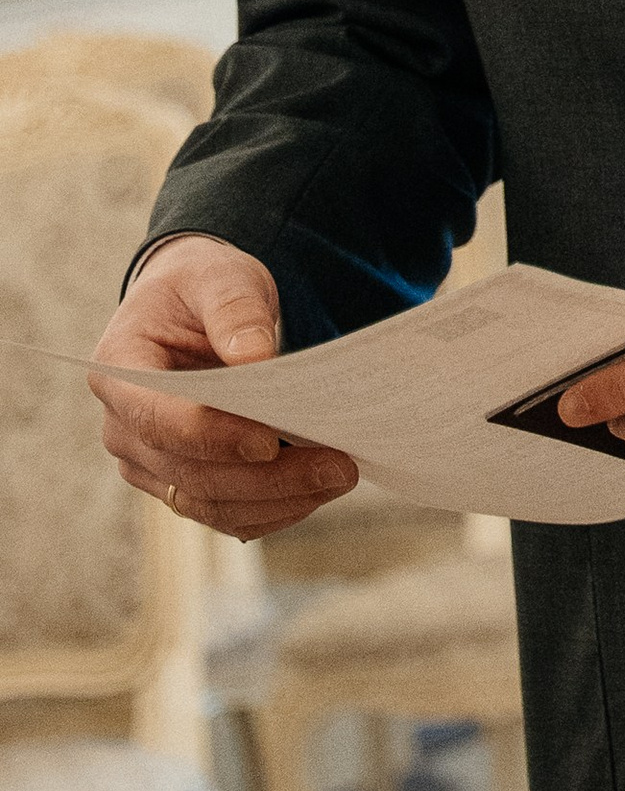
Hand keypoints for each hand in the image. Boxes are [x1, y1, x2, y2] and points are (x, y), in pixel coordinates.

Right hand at [91, 237, 359, 541]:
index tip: (269, 441)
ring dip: (277, 500)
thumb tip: (256, 359)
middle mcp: (124, 429)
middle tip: (337, 463)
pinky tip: (318, 491)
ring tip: (340, 475)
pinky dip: (271, 510)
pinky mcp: (180, 482)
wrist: (192, 307)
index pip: (159, 421)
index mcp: (118, 373)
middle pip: (190, 473)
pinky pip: (223, 514)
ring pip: (209, 503)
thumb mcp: (220, 276)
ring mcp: (149, 463)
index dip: (212, 437)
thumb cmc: (202, 288)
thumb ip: (234, 310)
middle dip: (266, 477)